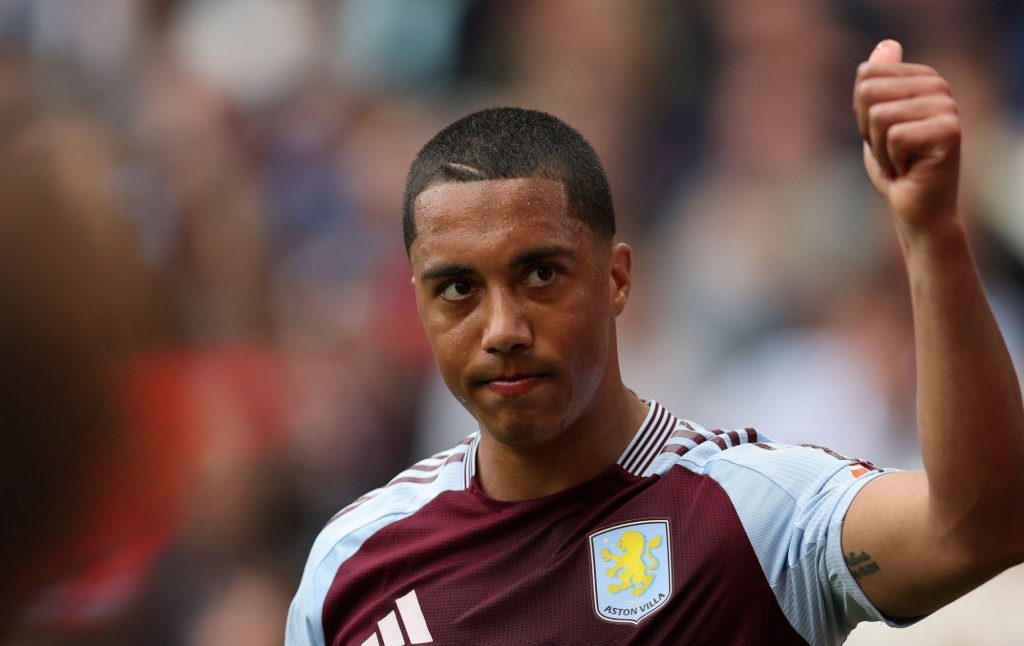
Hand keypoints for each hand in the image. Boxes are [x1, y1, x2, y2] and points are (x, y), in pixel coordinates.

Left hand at [853, 40, 960, 234]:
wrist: (915, 209)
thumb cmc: (894, 166)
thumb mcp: (874, 122)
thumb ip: (877, 85)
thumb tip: (888, 44)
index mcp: (922, 78)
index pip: (866, 75)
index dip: (862, 113)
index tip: (882, 135)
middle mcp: (939, 86)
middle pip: (869, 92)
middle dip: (868, 131)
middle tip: (891, 150)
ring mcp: (947, 107)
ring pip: (879, 115)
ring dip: (880, 148)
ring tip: (901, 160)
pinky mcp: (949, 130)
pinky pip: (894, 136)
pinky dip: (892, 160)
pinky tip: (909, 169)